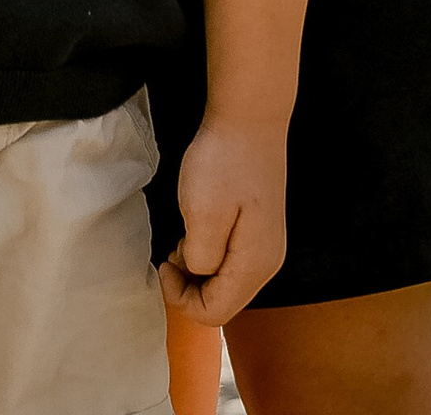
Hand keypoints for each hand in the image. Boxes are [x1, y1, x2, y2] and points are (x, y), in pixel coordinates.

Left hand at [159, 111, 288, 327]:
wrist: (250, 116)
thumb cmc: (224, 161)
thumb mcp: (202, 212)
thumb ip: (200, 256)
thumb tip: (198, 271)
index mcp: (254, 265)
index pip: (215, 313)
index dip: (182, 298)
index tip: (163, 263)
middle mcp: (267, 264)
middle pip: (223, 301)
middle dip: (191, 286)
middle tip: (170, 251)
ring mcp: (266, 246)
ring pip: (227, 282)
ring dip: (199, 269)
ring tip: (183, 235)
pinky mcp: (260, 229)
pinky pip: (232, 260)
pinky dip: (210, 253)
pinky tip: (199, 226)